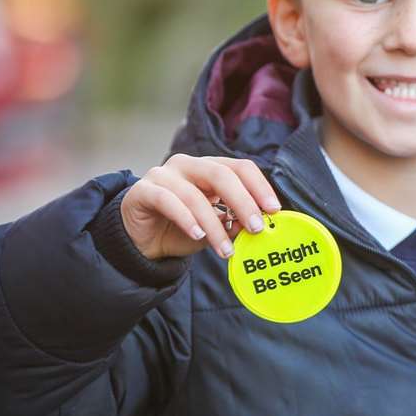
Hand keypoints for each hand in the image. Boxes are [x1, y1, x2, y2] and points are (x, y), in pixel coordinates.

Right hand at [120, 154, 280, 260]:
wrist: (141, 241)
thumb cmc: (181, 231)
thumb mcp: (214, 229)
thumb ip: (234, 223)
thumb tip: (257, 225)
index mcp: (209, 168)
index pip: (240, 167)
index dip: (260, 186)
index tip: (274, 210)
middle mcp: (187, 166)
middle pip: (221, 174)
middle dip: (243, 202)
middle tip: (256, 228)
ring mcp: (163, 175)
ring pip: (195, 195)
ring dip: (214, 226)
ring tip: (226, 250)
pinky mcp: (142, 191)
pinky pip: (167, 200)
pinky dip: (186, 219)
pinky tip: (198, 236)